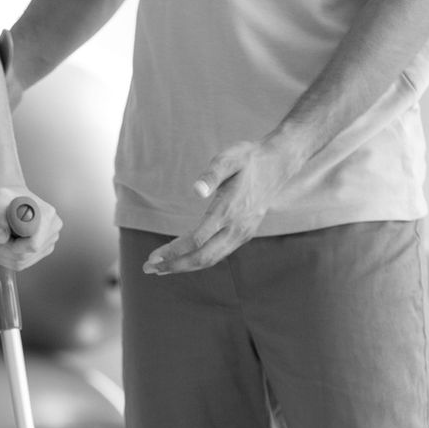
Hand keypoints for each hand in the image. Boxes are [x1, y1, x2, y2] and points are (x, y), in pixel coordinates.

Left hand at [0, 186, 60, 271]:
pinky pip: (22, 263)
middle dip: (1, 250)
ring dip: (1, 255)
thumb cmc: (6, 196)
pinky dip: (6, 258)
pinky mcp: (42, 250)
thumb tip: (2, 239)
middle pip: (26, 255)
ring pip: (22, 262)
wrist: (12, 198)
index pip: (33, 245)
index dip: (12, 247)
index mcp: (47, 216)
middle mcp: (52, 230)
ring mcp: (49, 242)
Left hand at [143, 137, 305, 275]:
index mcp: (230, 210)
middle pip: (202, 257)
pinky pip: (218, 255)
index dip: (173, 251)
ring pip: (211, 259)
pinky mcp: (244, 235)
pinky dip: (198, 261)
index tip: (152, 257)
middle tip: (148, 269)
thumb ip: (212, 173)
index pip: (197, 240)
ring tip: (160, 270)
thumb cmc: (250, 158)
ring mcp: (242, 234)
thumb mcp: (229, 157)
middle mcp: (237, 227)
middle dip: (174, 265)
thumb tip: (197, 189)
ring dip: (184, 266)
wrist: (279, 163)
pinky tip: (182, 260)